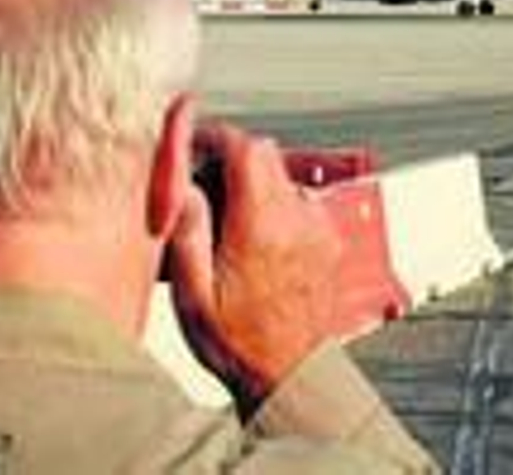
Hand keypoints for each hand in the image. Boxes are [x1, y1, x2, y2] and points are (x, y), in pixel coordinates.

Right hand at [167, 123, 340, 407]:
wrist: (287, 375)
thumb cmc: (238, 343)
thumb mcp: (193, 294)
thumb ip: (188, 231)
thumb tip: (184, 187)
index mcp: (260, 224)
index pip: (245, 148)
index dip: (216, 138)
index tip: (196, 144)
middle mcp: (296, 217)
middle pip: (266, 154)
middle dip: (232, 159)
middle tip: (205, 186)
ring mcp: (317, 227)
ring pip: (283, 177)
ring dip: (255, 185)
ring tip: (229, 222)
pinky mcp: (328, 240)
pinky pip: (300, 202)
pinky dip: (277, 206)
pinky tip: (257, 240)